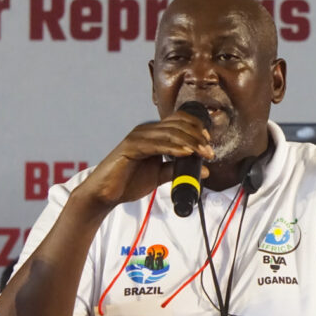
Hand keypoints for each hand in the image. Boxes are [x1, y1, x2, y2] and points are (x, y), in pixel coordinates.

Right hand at [71, 109, 214, 210]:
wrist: (105, 194)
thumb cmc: (130, 182)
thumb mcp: (159, 175)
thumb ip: (178, 170)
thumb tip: (204, 170)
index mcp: (154, 134)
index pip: (179, 121)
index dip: (196, 127)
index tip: (210, 141)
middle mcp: (146, 130)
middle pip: (178, 125)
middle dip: (197, 137)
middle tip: (210, 151)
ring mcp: (137, 137)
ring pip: (170, 133)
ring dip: (190, 142)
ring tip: (203, 152)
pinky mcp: (130, 147)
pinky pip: (156, 144)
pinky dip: (173, 147)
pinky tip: (185, 153)